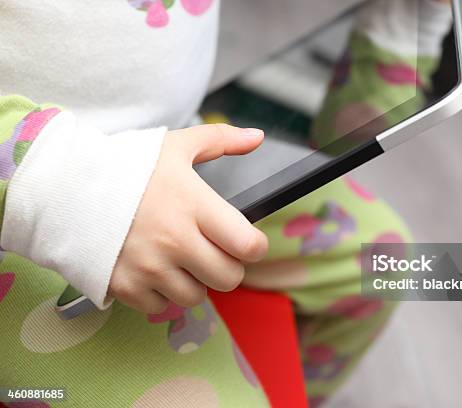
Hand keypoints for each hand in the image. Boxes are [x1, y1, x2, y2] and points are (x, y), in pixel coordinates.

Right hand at [108, 124, 268, 313]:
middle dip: (228, 266)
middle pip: (229, 278)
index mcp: (193, 205)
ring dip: (195, 281)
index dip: (255, 246)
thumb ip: (221, 139)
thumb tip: (257, 136)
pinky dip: (162, 293)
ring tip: (179, 258)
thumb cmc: (124, 166)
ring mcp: (148, 267)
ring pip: (196, 296)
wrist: (63, 187)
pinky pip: (161, 307)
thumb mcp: (175, 146)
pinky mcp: (124, 286)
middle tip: (214, 251)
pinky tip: (153, 269)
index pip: (248, 245)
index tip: (247, 241)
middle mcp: (174, 241)